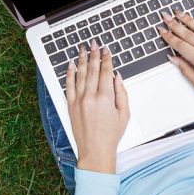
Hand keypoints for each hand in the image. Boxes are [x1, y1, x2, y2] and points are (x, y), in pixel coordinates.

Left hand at [66, 41, 129, 173]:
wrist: (95, 150)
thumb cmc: (111, 134)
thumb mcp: (124, 114)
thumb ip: (122, 93)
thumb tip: (117, 77)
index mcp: (106, 98)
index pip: (105, 72)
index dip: (106, 59)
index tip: (106, 51)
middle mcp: (91, 97)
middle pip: (92, 70)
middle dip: (94, 55)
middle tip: (94, 44)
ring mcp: (79, 100)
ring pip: (80, 74)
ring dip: (81, 60)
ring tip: (82, 49)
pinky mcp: (70, 105)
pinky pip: (68, 85)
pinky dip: (69, 73)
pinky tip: (71, 64)